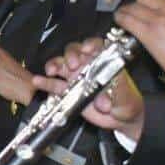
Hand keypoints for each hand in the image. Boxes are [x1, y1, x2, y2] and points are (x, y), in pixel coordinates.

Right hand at [31, 37, 145, 139]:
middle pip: (74, 51)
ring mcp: (76, 77)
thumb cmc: (127, 102)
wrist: (120, 119)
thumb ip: (116, 89)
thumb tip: (104, 92)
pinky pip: (54, 84)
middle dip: (71, 54)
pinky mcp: (68, 91)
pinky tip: (38, 81)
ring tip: (52, 70)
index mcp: (103, 61)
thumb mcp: (126, 94)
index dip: (89, 45)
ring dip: (55, 64)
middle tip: (73, 64)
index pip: (95, 46)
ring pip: (61, 64)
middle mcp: (88, 66)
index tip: (87, 50)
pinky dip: (45, 82)